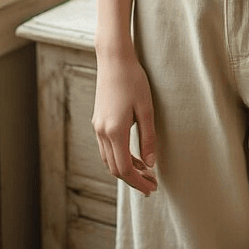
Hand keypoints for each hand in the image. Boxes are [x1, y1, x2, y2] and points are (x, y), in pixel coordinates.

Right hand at [92, 45, 157, 196]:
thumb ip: (148, 138)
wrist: (114, 59)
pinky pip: (106, 148)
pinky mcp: (98, 121)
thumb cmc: (133, 80)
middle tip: (151, 185)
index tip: (151, 189)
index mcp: (114, 131)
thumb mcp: (146, 109)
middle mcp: (102, 132)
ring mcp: (97, 127)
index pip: (124, 169)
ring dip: (126, 169)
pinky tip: (134, 155)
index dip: (138, 182)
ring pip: (109, 159)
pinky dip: (119, 157)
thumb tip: (151, 163)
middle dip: (133, 180)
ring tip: (146, 171)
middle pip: (115, 168)